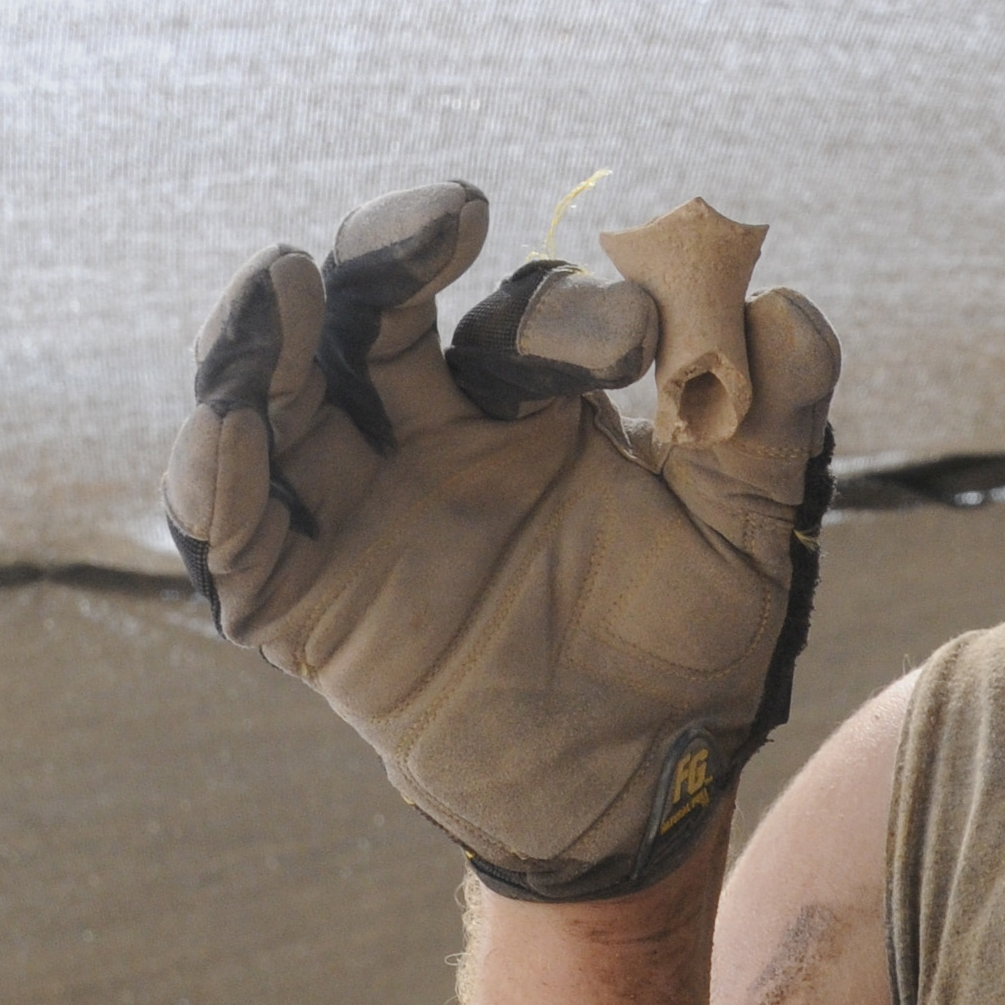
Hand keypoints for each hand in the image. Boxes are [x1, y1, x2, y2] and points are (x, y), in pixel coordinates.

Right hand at [165, 184, 839, 901]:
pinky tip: (228, 423)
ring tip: (285, 280)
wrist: (627, 785)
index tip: (638, 345)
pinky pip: (241, 533)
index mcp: (532, 409)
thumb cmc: (682, 647)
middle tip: (443, 220)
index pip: (523, 323)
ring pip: (290, 399)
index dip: (570, 320)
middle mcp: (433, 437)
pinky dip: (218, 478)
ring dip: (274, 336)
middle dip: (396, 258)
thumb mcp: (742, 535)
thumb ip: (765, 422)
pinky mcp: (306, 600)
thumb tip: (787, 309)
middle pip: (383, 318)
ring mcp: (362, 510)